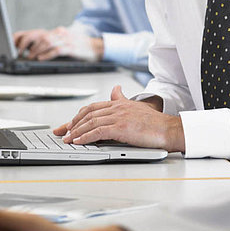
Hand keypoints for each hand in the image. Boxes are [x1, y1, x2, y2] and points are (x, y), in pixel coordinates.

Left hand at [14, 27, 103, 61]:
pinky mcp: (72, 47)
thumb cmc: (79, 47)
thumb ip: (49, 44)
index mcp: (55, 31)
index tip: (12, 44)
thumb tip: (30, 51)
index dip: (22, 37)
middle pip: (38, 35)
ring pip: (46, 41)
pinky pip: (57, 49)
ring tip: (29, 57)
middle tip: (19, 52)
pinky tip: (41, 59)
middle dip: (26, 44)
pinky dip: (47, 54)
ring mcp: (66, 39)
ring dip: (35, 50)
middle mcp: (59, 33)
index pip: (35, 32)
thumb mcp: (62, 42)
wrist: (97, 47)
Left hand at [53, 86, 184, 152]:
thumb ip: (122, 99)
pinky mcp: (121, 127)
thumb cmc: (155, 122)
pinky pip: (98, 131)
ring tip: (67, 139)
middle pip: (88, 113)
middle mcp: (117, 107)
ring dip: (76, 131)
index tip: (67, 124)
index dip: (78, 115)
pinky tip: (79, 141)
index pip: (93, 107)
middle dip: (72, 123)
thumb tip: (115, 89)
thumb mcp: (136, 106)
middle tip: (61, 132)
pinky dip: (85, 136)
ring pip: (90, 122)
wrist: (168, 129)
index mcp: (119, 103)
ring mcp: (119, 116)